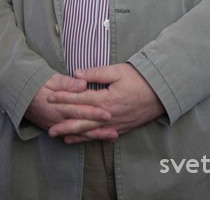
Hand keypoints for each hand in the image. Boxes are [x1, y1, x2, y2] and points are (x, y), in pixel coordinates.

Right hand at [25, 73, 115, 141]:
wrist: (23, 97)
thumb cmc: (39, 85)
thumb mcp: (51, 79)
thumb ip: (67, 82)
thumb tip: (82, 84)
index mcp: (59, 105)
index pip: (79, 109)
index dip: (93, 112)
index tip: (107, 113)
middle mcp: (59, 119)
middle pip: (81, 124)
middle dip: (98, 128)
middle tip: (114, 130)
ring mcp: (58, 126)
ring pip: (79, 132)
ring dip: (96, 135)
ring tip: (112, 135)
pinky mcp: (57, 129)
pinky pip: (73, 135)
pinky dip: (85, 138)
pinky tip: (97, 138)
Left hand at [48, 63, 164, 143]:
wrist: (161, 93)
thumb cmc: (140, 79)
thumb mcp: (118, 71)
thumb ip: (96, 73)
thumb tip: (76, 74)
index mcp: (107, 99)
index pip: (80, 99)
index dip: (64, 98)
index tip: (50, 96)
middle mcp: (108, 115)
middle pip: (82, 120)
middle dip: (64, 122)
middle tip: (48, 126)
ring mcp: (114, 124)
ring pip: (89, 131)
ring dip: (73, 133)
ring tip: (58, 135)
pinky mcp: (120, 128)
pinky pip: (100, 136)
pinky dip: (87, 138)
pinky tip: (77, 138)